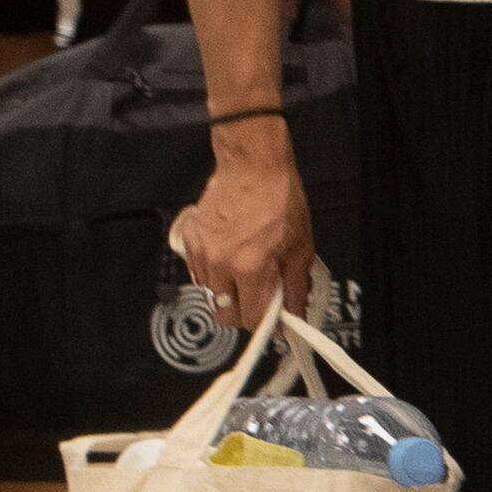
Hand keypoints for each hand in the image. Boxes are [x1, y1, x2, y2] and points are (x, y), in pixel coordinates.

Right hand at [167, 123, 318, 336]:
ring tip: (244, 271)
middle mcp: (221, 264)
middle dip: (242, 313)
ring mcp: (201, 250)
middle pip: (223, 313)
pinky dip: (211, 271)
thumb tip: (294, 314)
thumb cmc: (279, 201)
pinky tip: (228, 255)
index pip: (250, 318)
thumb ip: (296, 287)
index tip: (275, 321)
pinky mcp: (190, 237)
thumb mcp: (301, 248)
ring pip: (209, 292)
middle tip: (259, 299)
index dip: (266, 324)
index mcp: (251, 269)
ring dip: (226, 290)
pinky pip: (197, 269)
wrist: (253, 167)